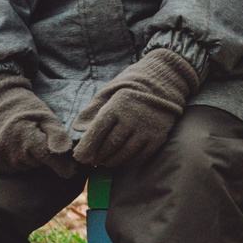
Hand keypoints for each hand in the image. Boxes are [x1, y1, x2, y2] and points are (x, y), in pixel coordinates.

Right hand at [0, 74, 79, 176]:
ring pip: (26, 166)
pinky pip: (14, 168)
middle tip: (36, 136)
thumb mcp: (46, 117)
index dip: (63, 165)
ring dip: (28, 157)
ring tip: (23, 139)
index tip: (73, 171)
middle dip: (41, 154)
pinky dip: (17, 160)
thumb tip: (65, 152)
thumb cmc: (27, 109)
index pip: (49, 157)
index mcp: (26, 137)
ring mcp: (0, 158)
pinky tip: (14, 146)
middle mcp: (11, 150)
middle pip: (38, 163)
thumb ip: (56, 134)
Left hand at [73, 48, 201, 170]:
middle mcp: (131, 120)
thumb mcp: (109, 91)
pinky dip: (128, 161)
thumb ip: (92, 109)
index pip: (96, 133)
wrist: (165, 81)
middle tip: (92, 161)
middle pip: (108, 147)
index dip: (85, 148)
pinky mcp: (158, 137)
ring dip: (111, 162)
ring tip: (105, 161)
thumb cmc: (131, 87)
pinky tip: (123, 159)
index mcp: (116, 107)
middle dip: (97, 157)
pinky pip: (140, 157)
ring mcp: (146, 130)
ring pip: (123, 155)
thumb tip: (77, 128)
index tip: (79, 157)